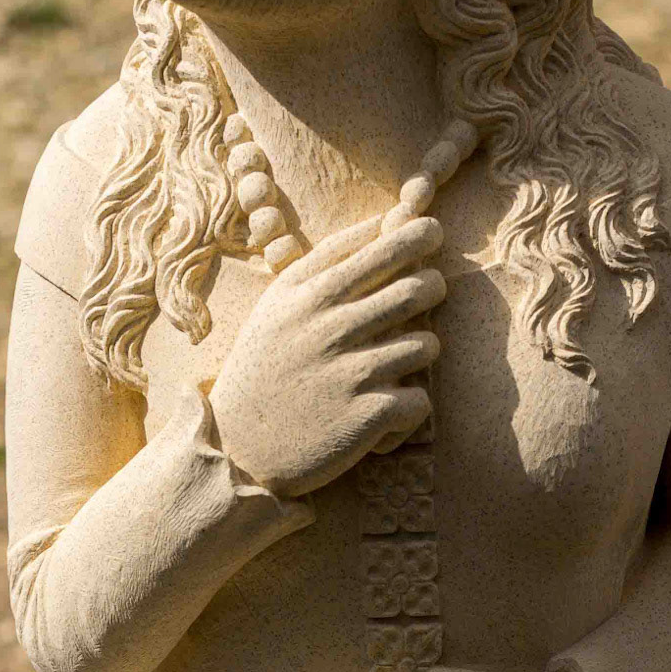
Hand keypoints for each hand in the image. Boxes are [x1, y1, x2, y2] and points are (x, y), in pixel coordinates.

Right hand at [211, 213, 445, 497]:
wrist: (237, 448)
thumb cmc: (267, 369)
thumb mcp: (279, 307)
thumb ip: (326, 265)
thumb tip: (386, 223)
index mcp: (306, 293)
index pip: (377, 244)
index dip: (416, 233)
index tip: (430, 232)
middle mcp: (328, 325)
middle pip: (417, 287)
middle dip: (433, 288)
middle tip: (426, 294)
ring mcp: (349, 370)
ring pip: (428, 344)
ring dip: (420, 354)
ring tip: (393, 366)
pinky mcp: (367, 415)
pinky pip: (421, 400)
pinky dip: (409, 411)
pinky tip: (383, 415)